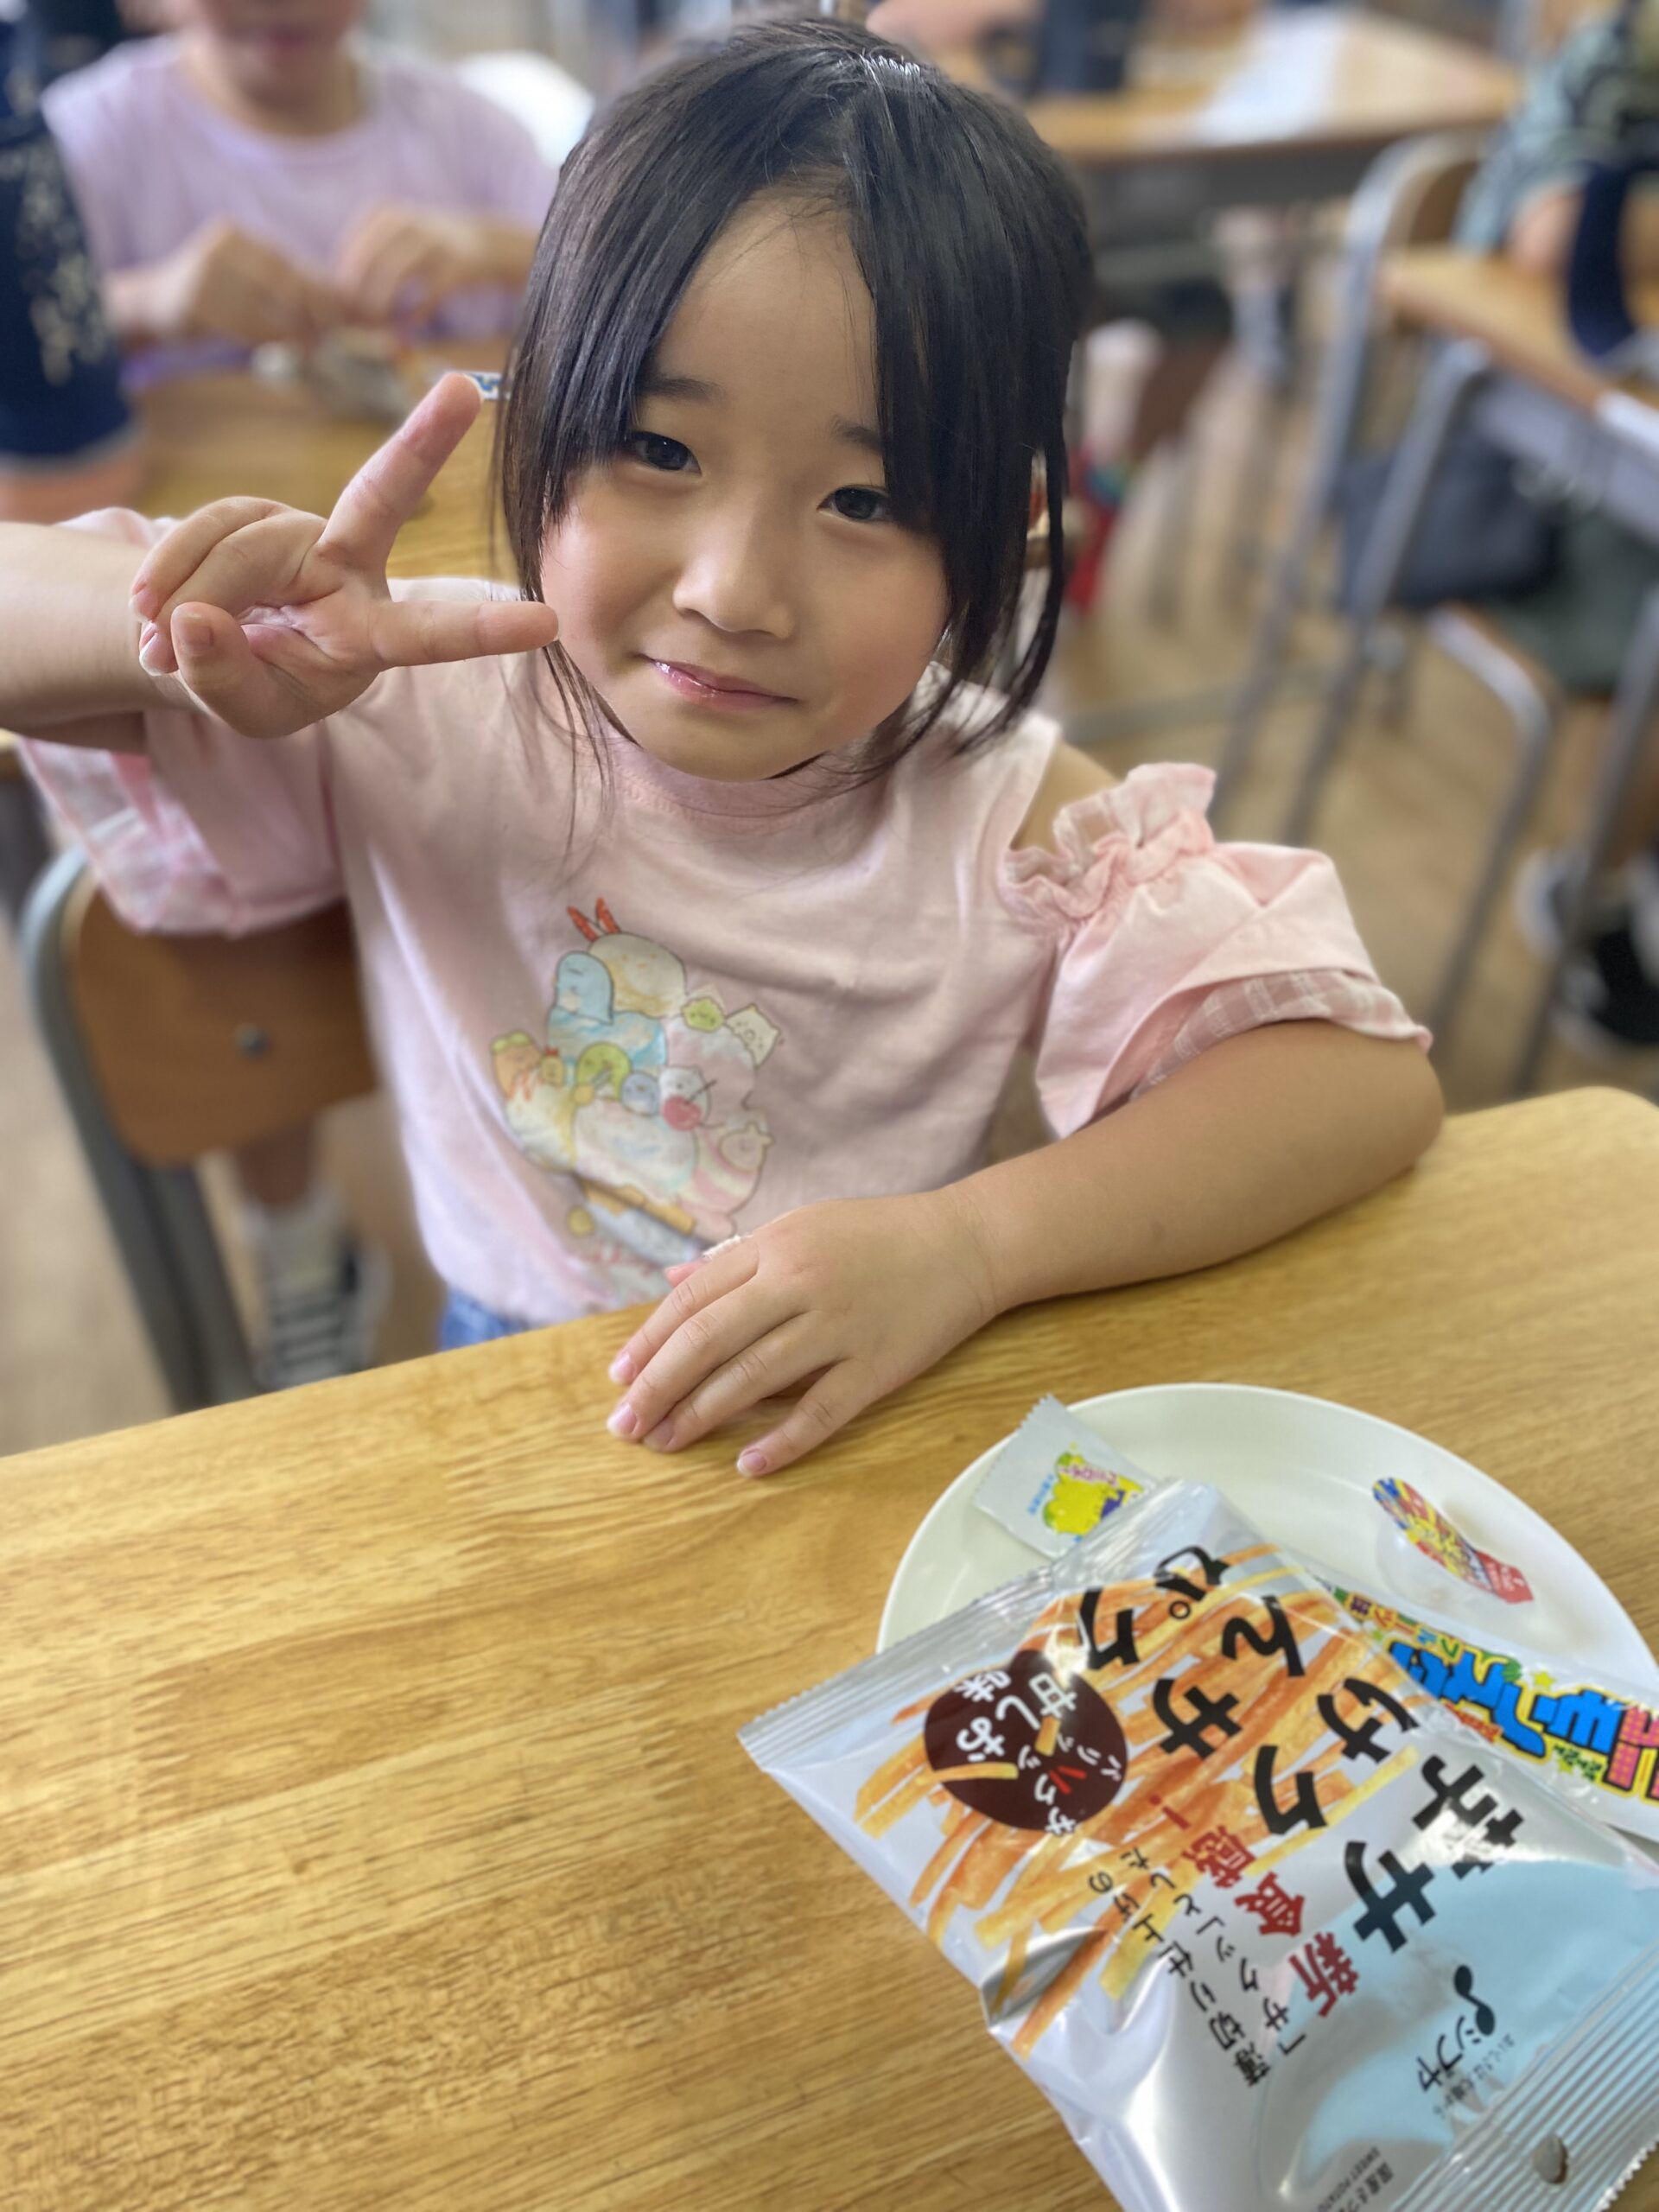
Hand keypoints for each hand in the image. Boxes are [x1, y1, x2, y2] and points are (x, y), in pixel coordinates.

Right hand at [128, 373, 559, 737]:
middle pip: (375, 503)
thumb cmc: (259, 685)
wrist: (212, 647)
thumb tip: (194, 619)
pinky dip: (166, 571)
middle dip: (422, 443)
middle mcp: (353, 570)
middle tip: (463, 387)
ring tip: (154, 647)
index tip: (549, 622)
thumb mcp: (248, 710)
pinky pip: (202, 526)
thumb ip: (223, 678)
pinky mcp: (254, 511)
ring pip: (244, 546)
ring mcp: (304, 532)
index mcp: (373, 636)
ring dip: (185, 597)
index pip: (432, 633)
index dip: (484, 631)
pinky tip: (149, 617)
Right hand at [136, 219, 342, 348]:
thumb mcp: (243, 276)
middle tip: (327, 337)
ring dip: (291, 332)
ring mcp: (204, 274)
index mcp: (235, 236)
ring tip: (310, 349)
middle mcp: (219, 248)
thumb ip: (282, 283)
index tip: (339, 317)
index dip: (317, 291)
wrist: (155, 303)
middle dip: (308, 312)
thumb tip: (335, 302)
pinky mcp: (194, 304)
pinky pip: (240, 325)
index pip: (286, 263)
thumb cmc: (213, 294)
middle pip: (278, 282)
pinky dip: (266, 340)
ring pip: (262, 307)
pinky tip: (281, 349)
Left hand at [334, 205, 510, 327]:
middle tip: (355, 321)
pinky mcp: (455, 267)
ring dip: (382, 306)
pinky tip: (406, 328)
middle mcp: (407, 221)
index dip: (345, 282)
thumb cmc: (425, 246)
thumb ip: (366, 254)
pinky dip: (413, 316)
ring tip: (377, 326)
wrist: (480, 241)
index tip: (342, 308)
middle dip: (359, 295)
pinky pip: (426, 296)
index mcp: (384, 213)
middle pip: (370, 262)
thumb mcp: (393, 234)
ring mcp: (433, 242)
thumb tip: (336, 291)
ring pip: (395, 275)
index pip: (353, 250)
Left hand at [604, 1188, 999, 1476]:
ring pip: (753, 1377)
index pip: (694, 1299)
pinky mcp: (877, 1366)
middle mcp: (799, 1284)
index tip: (618, 1377)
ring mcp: (839, 1327)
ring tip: (665, 1444)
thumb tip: (671, 1281)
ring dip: (701, 1415)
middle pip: (709, 1340)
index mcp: (775, 1248)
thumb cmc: (877, 1234)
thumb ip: (736, 1258)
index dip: (650, 1341)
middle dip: (658, 1386)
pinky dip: (781, 1440)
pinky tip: (746, 1463)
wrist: (966, 1243)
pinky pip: (821, 1410)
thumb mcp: (801, 1226)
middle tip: (625, 1426)